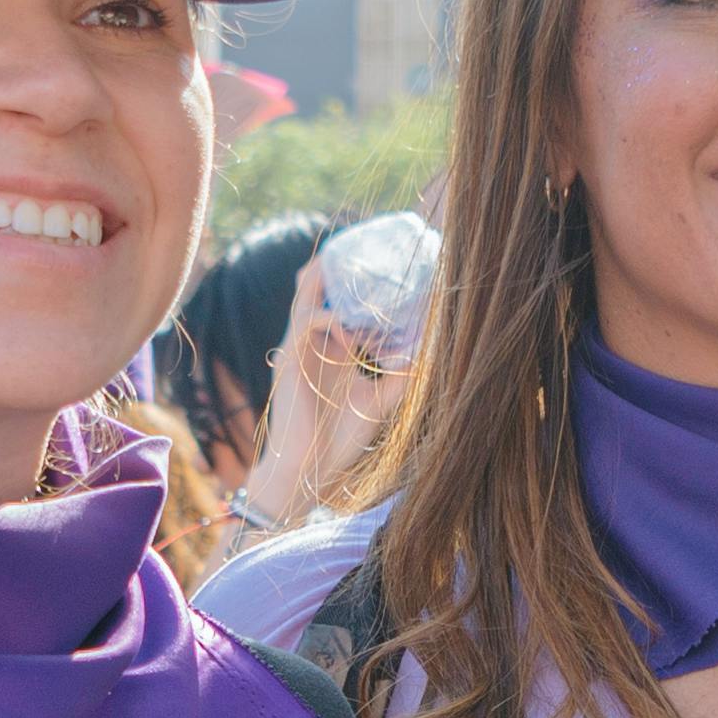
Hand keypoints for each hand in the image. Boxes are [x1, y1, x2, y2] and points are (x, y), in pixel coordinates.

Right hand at [241, 258, 413, 530]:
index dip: (355, 277)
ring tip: (360, 269)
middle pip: (317, 285)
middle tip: (369, 245)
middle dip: (339, 262)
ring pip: (306, 294)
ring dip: (333, 280)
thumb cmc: (337, 440)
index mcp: (331, 348)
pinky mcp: (288, 361)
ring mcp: (297, 348)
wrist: (306, 472)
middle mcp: (312, 341)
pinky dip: (329, 318)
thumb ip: (400, 377)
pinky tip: (350, 328)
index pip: (338, 298)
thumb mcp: (379, 402)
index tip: (385, 261)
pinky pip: (305, 323)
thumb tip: (428, 355)